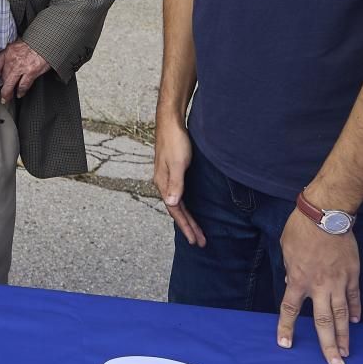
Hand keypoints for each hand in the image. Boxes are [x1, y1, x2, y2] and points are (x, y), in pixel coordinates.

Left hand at [0, 38, 50, 103]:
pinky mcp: (30, 72)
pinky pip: (23, 85)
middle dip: (2, 87)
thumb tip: (7, 64)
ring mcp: (21, 66)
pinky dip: (21, 91)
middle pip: (3, 77)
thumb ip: (11, 55)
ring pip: (10, 84)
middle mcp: (12, 59)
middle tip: (1, 94)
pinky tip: (20, 94)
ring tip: (7, 98)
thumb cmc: (33, 43)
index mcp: (7, 52)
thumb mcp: (17, 45)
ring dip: (8, 93)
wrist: (45, 42)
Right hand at [153, 115, 204, 246]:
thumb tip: (172, 203)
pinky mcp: (172, 171)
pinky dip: (185, 206)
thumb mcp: (178, 163)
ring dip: (187, 218)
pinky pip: (179, 195)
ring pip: (177, 203)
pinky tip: (189, 208)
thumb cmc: (175, 141)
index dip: (186, 226)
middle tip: (199, 242)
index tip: (196, 240)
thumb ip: (176, 183)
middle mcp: (163, 183)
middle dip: (188, 226)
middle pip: (176, 209)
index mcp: (163, 183)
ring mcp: (167, 177)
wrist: (170, 122)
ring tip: (196, 230)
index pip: (175, 210)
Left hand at [277, 208, 360, 363]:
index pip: (289, 310)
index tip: (285, 344)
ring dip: (344, 336)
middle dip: (328, 345)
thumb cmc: (301, 230)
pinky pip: (354, 297)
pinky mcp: (352, 275)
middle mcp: (319, 286)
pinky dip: (355, 310)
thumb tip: (292, 284)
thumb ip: (290, 270)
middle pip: (323, 322)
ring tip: (346, 353)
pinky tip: (355, 322)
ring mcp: (338, 282)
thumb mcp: (286, 250)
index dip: (286, 328)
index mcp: (298, 280)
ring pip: (342, 315)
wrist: (326, 215)